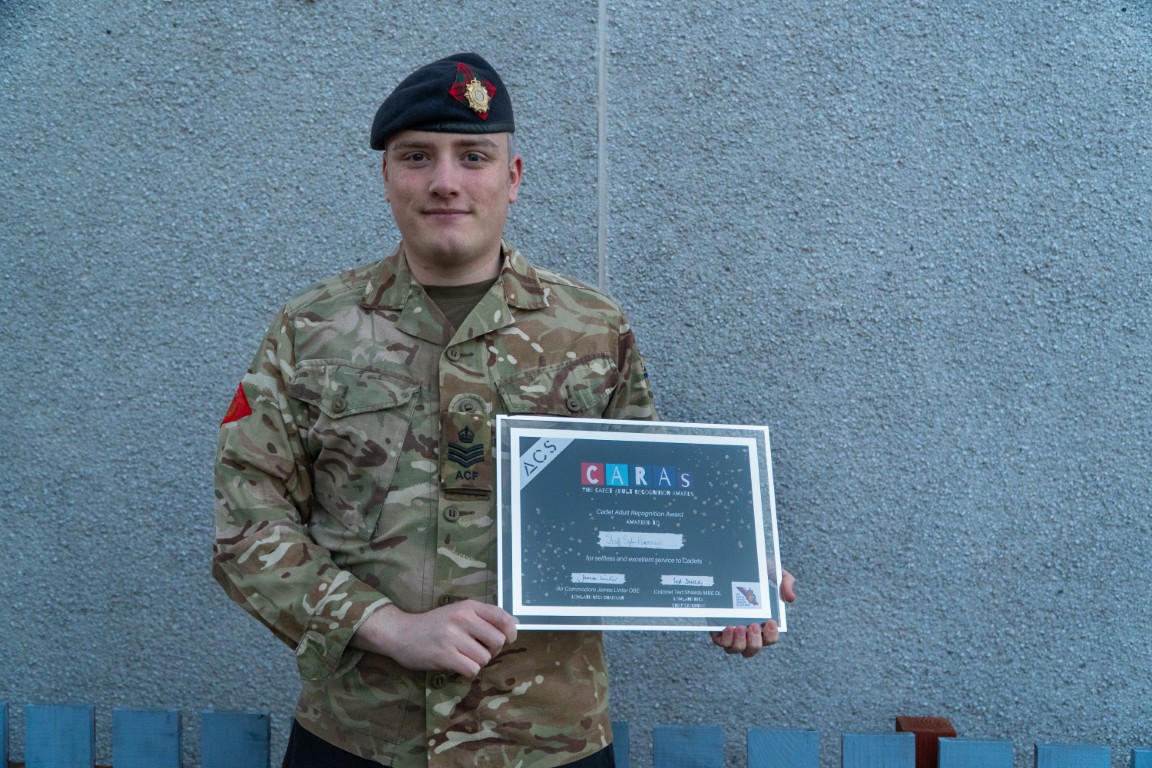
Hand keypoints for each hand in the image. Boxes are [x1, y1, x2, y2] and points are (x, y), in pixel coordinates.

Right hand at [352, 600, 517, 677]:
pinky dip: (469, 672)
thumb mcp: (459, 612)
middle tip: (479, 651)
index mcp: (469, 606)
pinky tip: (459, 666)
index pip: (503, 617)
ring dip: (478, 662)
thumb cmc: (433, 625)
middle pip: (498, 641)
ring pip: (485, 658)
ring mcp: (453, 637)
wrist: (401, 633)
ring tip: (464, 657)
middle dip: (493, 651)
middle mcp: (462, 618)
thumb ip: (484, 617)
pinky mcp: (444, 655)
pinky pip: (472, 669)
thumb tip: (514, 623)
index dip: (511, 632)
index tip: (507, 640)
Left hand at [710, 569, 795, 658]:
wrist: (736, 563)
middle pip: (752, 649)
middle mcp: (748, 632)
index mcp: (764, 624)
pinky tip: (729, 627)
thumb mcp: (774, 573)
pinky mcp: (717, 627)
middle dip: (755, 641)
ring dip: (739, 642)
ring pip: (735, 649)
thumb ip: (786, 582)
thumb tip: (791, 598)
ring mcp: (732, 631)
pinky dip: (725, 639)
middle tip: (754, 625)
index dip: (771, 635)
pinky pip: (720, 642)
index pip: (770, 639)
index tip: (770, 621)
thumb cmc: (759, 572)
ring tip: (739, 627)